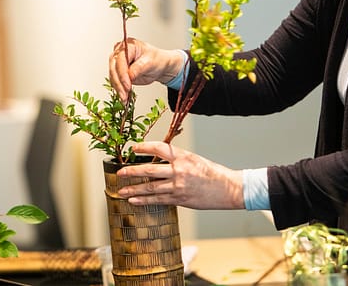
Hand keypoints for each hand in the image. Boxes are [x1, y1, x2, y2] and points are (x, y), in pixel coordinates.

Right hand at [109, 38, 185, 101]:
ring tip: (124, 98)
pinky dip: (119, 90)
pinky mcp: (119, 72)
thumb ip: (139, 67)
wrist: (160, 66)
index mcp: (128, 45)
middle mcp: (120, 53)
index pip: (120, 59)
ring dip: (118, 88)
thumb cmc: (157, 59)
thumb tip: (129, 75)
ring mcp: (119, 63)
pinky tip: (123, 97)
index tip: (127, 84)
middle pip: (114, 68)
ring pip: (113, 76)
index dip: (122, 73)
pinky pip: (116, 81)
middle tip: (124, 94)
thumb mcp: (151, 62)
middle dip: (118, 83)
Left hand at [116, 142, 244, 209]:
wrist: (228, 189)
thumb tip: (158, 162)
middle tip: (119, 172)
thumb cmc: (213, 173)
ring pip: (150, 187)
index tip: (133, 148)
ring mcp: (179, 186)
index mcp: (183, 156)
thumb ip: (177, 160)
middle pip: (149, 170)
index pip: (159, 148)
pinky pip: (158, 200)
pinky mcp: (180, 199)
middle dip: (132, 171)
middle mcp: (179, 170)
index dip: (144, 147)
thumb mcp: (195, 159)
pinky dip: (144, 200)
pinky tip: (134, 200)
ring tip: (122, 191)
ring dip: (134, 189)